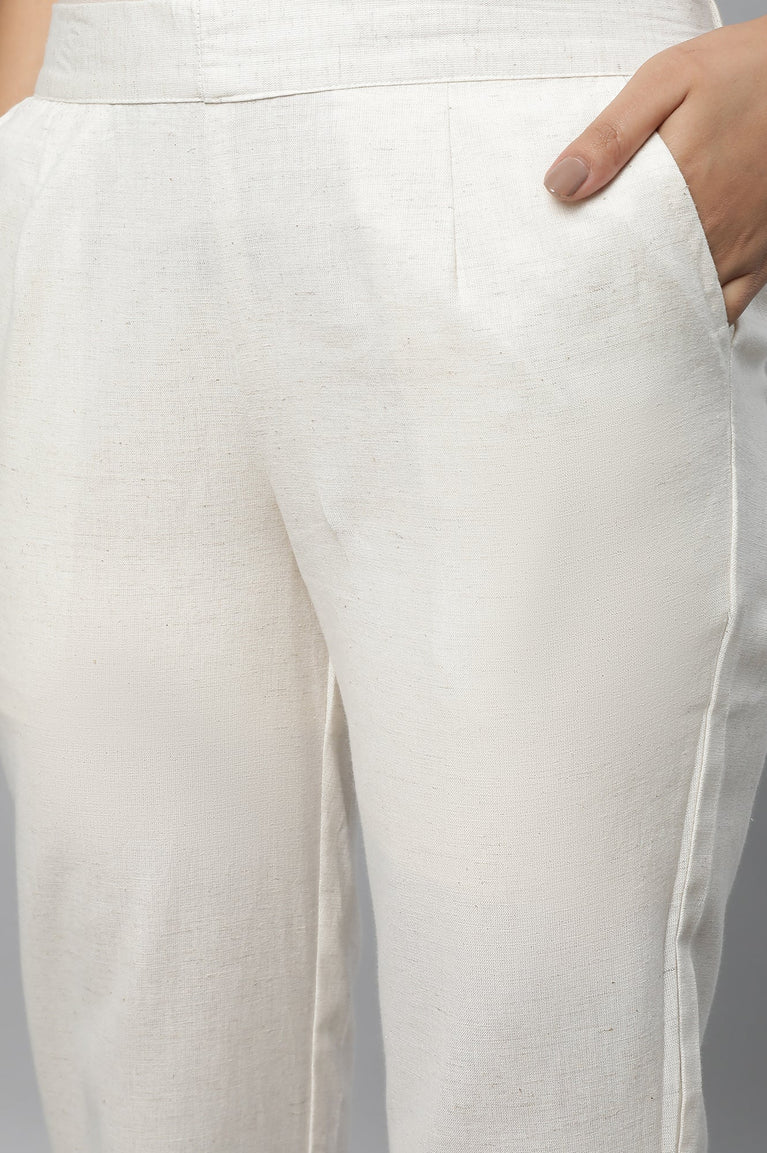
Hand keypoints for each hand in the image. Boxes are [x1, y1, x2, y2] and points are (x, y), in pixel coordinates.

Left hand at [542, 15, 766, 326]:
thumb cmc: (743, 72)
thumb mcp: (668, 80)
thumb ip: (612, 133)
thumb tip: (561, 183)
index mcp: (677, 189)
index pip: (613, 253)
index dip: (583, 272)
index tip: (558, 278)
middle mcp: (711, 228)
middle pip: (644, 286)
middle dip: (612, 298)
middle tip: (581, 301)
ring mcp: (739, 248)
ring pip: (682, 304)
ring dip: (650, 313)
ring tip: (617, 315)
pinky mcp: (762, 257)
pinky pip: (727, 307)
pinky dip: (697, 317)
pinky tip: (672, 318)